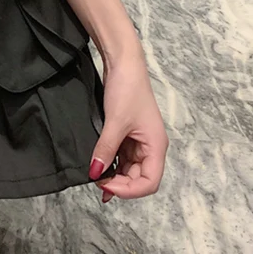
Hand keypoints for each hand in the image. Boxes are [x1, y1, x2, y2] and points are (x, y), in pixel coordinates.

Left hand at [88, 48, 168, 202]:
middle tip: (97, 182)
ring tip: (96, 176)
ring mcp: (139, 140)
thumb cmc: (128, 88)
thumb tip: (96, 173)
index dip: (129, 190)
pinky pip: (121, 155)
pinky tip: (98, 166)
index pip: (149, 182)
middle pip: (139, 178)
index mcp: (156, 146)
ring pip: (129, 168)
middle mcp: (150, 146)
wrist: (123, 62)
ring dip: (115, 175)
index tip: (107, 187)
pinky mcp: (127, 133)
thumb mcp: (115, 122)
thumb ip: (106, 149)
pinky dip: (111, 163)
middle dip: (120, 184)